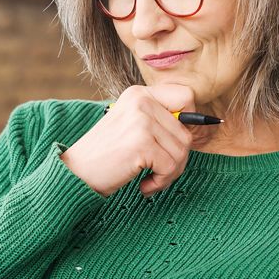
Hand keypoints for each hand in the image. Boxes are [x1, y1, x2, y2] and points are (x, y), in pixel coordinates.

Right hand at [60, 84, 194, 197]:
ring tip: (150, 179)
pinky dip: (161, 182)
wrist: (75, 173)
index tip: (175, 143)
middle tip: (159, 172)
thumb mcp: (131, 126)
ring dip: (169, 174)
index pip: (186, 96)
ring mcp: (141, 120)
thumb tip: (203, 123)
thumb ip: (159, 120)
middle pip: (187, 132)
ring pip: (182, 152)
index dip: (189, 121)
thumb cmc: (105, 156)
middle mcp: (141, 101)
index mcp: (139, 93)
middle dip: (177, 159)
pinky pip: (171, 166)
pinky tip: (144, 185)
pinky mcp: (142, 143)